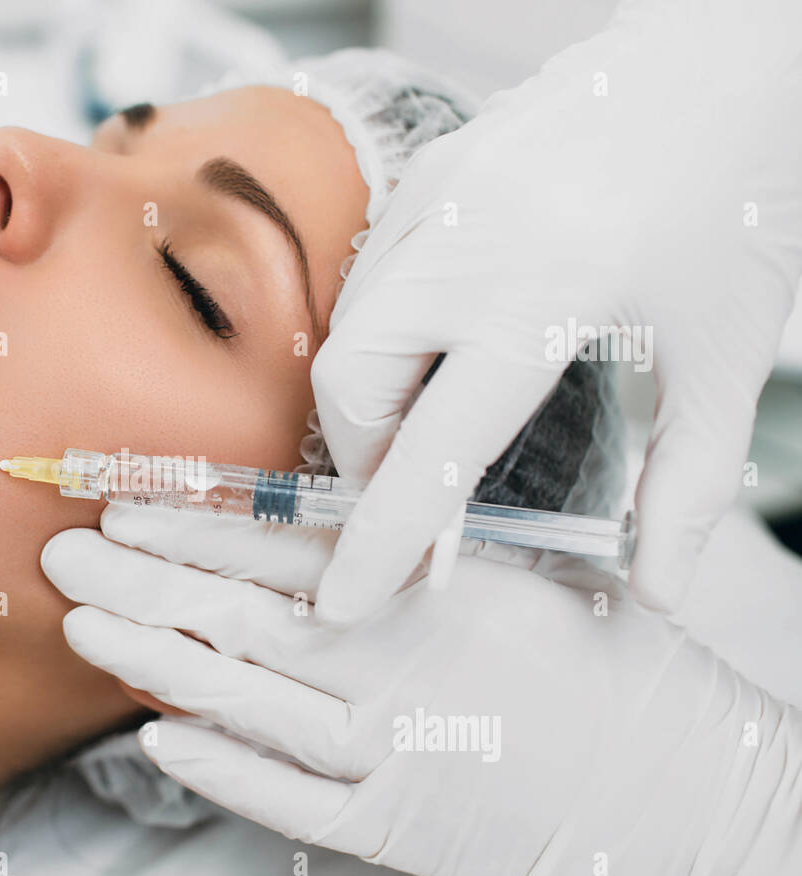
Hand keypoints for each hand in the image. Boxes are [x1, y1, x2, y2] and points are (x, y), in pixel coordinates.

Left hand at [42, 504, 801, 875]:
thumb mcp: (523, 571)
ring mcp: (389, 755)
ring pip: (243, 703)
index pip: (279, 554)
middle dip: (139, 587)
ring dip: (154, 662)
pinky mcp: (394, 828)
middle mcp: (397, 669)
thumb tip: (307, 525)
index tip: (121, 513)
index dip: (188, 533)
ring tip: (86, 627)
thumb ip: (415, 550)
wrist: (681, 786)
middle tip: (64, 560)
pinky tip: (159, 734)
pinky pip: (284, 799)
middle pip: (237, 622)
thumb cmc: (608, 662)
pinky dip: (218, 765)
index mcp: (429, 590)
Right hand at [312, 0, 801, 621]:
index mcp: (541, 301)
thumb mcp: (721, 361)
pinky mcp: (433, 171)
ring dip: (372, 393)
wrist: (730, 68)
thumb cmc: (739, 206)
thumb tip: (653, 585)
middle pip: (348, 384)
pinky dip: (388, 329)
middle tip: (416, 483)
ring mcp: (438, 198)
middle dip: (365, 453)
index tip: (343, 600)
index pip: (428, 453)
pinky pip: (373, 273)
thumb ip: (686, 488)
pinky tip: (444, 338)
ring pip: (348, 326)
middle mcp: (466, 246)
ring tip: (431, 416)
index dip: (379, 542)